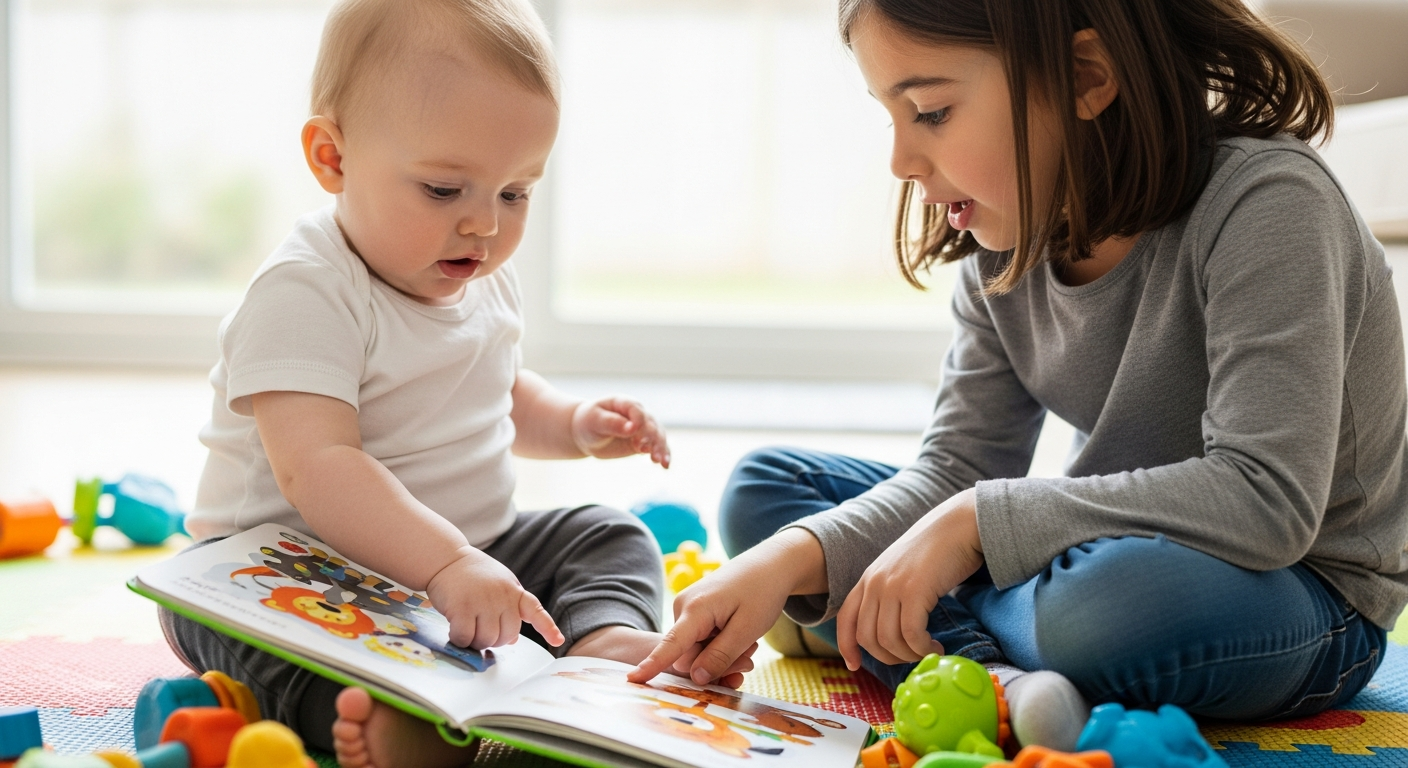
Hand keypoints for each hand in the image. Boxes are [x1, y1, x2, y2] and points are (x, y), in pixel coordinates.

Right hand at [426, 547, 564, 649]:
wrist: (447, 559)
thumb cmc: (474, 576)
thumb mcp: (498, 588)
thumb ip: (509, 610)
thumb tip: (514, 640)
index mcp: (514, 591)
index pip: (535, 610)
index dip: (548, 628)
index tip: (558, 640)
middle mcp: (502, 597)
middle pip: (506, 636)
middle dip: (493, 640)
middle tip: (480, 630)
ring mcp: (483, 602)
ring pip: (486, 640)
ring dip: (475, 642)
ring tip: (468, 628)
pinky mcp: (462, 608)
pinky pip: (465, 638)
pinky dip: (460, 640)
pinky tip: (455, 629)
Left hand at [572, 397, 670, 466]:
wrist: (588, 434)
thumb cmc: (589, 422)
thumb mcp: (595, 420)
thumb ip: (612, 423)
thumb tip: (631, 428)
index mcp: (625, 403)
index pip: (636, 410)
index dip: (637, 420)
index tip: (632, 431)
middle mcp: (638, 414)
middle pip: (651, 424)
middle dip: (651, 437)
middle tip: (644, 449)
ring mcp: (644, 428)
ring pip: (658, 436)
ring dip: (660, 448)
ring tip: (659, 461)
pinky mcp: (645, 442)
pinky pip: (658, 448)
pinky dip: (663, 456)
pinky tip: (665, 466)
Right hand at [628, 529, 823, 684]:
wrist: (769, 564)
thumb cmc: (761, 592)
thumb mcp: (748, 629)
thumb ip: (721, 656)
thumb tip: (696, 678)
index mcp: (695, 610)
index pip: (671, 645)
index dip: (652, 665)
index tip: (631, 680)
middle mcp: (683, 608)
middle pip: (689, 657)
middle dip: (715, 665)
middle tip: (748, 659)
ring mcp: (687, 610)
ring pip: (696, 652)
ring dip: (721, 656)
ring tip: (748, 644)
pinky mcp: (695, 613)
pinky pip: (701, 642)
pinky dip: (719, 647)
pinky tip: (740, 640)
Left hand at [836, 488, 984, 670]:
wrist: (958, 525)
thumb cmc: (937, 551)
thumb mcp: (902, 570)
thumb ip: (891, 593)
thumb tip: (891, 630)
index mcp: (868, 578)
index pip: (846, 618)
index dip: (846, 646)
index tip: (854, 665)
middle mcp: (875, 582)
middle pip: (867, 637)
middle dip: (888, 657)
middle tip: (912, 658)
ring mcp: (892, 586)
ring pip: (888, 640)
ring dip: (909, 655)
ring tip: (928, 651)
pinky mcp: (914, 590)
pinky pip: (911, 634)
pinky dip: (923, 648)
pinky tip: (937, 647)